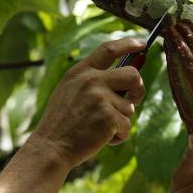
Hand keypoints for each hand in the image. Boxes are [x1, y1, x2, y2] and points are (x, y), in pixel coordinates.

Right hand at [30, 38, 145, 168]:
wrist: (50, 148)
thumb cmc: (62, 123)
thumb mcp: (70, 91)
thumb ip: (94, 81)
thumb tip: (128, 78)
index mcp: (81, 71)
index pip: (109, 49)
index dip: (128, 44)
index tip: (142, 44)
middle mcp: (91, 80)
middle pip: (133, 74)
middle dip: (138, 89)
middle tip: (134, 100)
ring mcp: (101, 98)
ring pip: (130, 107)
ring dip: (120, 121)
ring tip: (100, 129)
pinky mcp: (109, 117)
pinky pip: (127, 126)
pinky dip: (118, 136)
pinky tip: (101, 139)